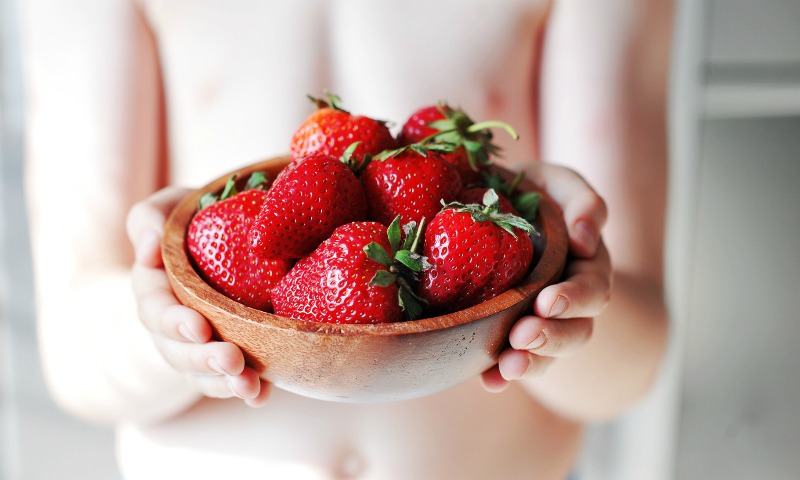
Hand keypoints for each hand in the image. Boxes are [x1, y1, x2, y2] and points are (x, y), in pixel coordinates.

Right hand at [126, 187, 270, 406]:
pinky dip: (249, 391)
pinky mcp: (226, 355)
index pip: (154, 309)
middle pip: (176, 351)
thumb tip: (148, 245)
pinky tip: (263, 395)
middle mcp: (170, 325)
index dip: (172, 322)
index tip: (198, 327)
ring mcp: (197, 346)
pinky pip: (231, 381)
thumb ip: (149, 218)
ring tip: (248, 386)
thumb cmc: (193, 221)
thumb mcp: (169, 209)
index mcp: (154, 289)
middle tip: (231, 360)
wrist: (226, 241)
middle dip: (202, 360)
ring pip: (202, 374)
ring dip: (224, 383)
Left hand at [481, 163, 610, 390]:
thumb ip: (583, 201)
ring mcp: (540, 322)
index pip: (592, 289)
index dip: (573, 299)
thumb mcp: (558, 183)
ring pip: (548, 355)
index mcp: (585, 267)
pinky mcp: (508, 335)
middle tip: (524, 335)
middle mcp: (568, 301)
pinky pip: (510, 362)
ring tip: (508, 366)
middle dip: (552, 338)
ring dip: (531, 363)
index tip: (546, 301)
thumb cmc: (532, 193)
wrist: (497, 208)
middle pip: (576, 332)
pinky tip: (488, 382)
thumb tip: (587, 240)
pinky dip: (500, 376)